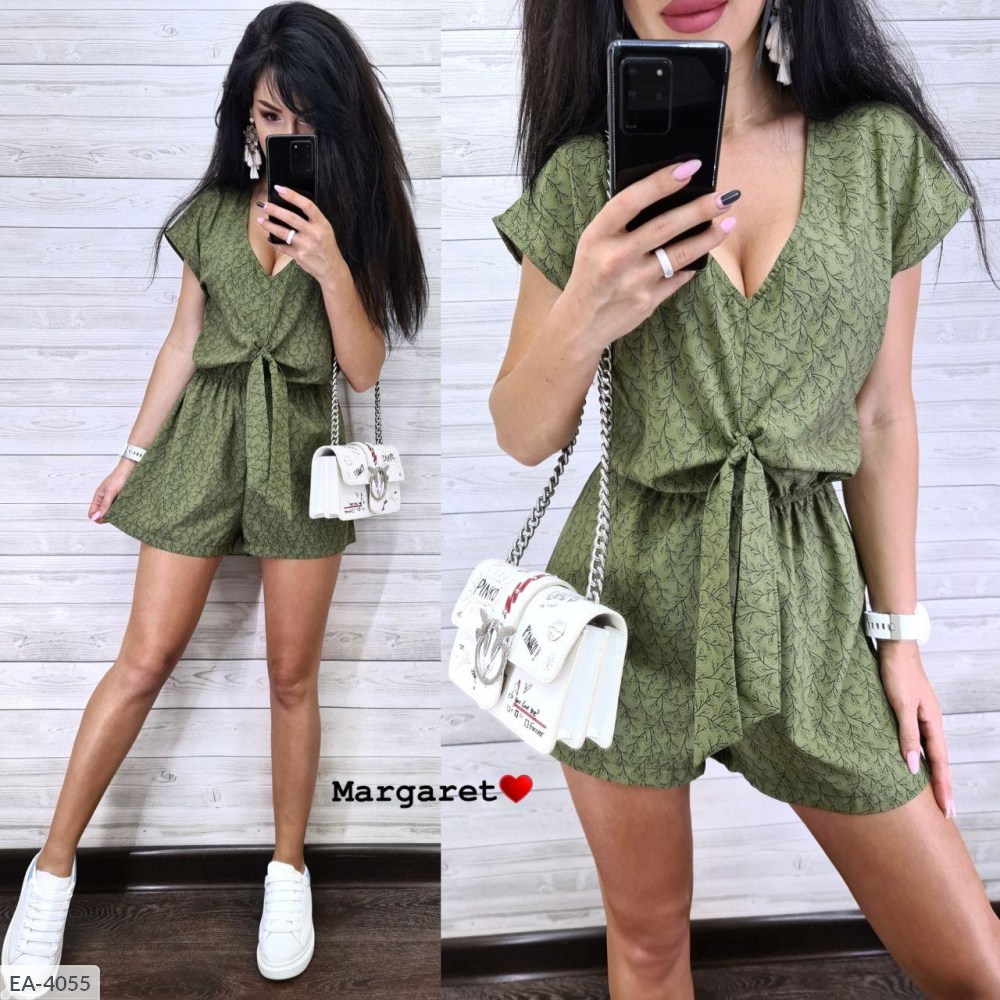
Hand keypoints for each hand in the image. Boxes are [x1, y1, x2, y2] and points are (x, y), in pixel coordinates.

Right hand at [88, 461, 134, 521]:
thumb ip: (104, 505)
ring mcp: (113, 500)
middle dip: (107, 517)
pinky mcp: (121, 500)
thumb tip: (95, 517)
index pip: (92, 513)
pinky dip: (122, 510)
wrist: (130, 469)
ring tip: (122, 511)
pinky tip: (126, 509)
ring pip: (111, 512)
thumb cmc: (118, 478)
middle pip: (102, 514)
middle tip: (116, 515)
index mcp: (98, 497)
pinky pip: (119, 508)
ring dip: (115, 514)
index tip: (105, 519)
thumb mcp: (110, 493)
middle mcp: (104, 500)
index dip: (97, 518)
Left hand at [256, 185, 344, 285]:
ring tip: (260, 220)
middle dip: (274, 209)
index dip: (292, 195)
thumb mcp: (325, 229)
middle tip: (263, 205)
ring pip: (283, 232)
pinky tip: (269, 237)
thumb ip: (312, 219)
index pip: (306, 205)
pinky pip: (282, 246)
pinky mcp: (299, 255)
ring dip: (269, 225)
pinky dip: (274, 241)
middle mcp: (313, 233)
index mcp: (321, 223)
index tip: (279, 188)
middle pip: (290, 217)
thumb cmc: (327, 246)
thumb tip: (290, 208)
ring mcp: (305, 245)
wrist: (331, 268)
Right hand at [563, 160, 738, 351]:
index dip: (661, 182)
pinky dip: (692, 265)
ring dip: (708, 237)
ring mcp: (633, 282)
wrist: (581, 324)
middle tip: (726, 196)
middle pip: (664, 227)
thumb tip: (667, 198)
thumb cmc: (590, 275)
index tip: (690, 168)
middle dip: (699, 209)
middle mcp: (616, 258)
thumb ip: (621, 223)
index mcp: (598, 236)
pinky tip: (702, 256)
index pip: (631, 202)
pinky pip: (678, 278)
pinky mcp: (647, 301)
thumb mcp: (593, 243)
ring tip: (728, 222)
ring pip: (680, 254)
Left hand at [878, 641, 954, 819]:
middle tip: (946, 812)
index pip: (940, 763)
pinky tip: (915, 761)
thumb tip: (914, 767)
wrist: (895, 646)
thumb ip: (907, 735)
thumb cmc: (897, 674)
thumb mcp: (901, 706)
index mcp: (932, 723)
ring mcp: (922, 716)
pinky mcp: (911, 709)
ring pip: (930, 750)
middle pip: (939, 760)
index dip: (942, 787)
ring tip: (934, 794)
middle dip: (942, 786)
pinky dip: (921, 755)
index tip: (947, 811)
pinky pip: (920, 739)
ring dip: (933, 773)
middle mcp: (931, 722)